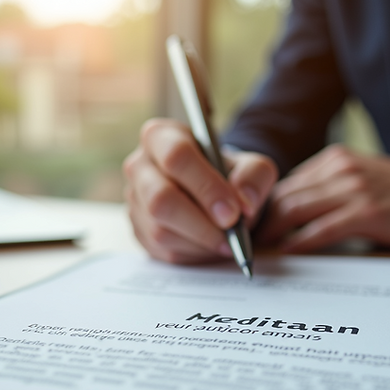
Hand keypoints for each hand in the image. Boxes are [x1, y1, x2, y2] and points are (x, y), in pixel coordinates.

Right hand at [123, 118, 277, 263]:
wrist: (213, 194)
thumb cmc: (227, 174)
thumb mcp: (250, 166)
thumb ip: (254, 176)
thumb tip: (245, 201)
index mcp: (161, 136)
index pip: (176, 156)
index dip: (206, 187)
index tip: (233, 211)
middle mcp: (139, 165)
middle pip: (161, 199)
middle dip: (201, 222)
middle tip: (231, 232)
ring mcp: (135, 200)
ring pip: (160, 230)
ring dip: (199, 242)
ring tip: (226, 241)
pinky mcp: (137, 229)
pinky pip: (161, 249)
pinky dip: (191, 253)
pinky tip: (209, 245)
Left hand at [257, 145, 389, 251]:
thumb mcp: (364, 182)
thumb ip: (329, 191)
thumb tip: (291, 216)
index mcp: (336, 159)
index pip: (284, 184)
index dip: (261, 208)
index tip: (246, 228)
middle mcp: (340, 168)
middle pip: (283, 196)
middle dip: (259, 222)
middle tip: (241, 245)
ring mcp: (354, 188)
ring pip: (295, 210)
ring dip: (271, 234)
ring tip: (256, 254)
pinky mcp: (367, 212)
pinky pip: (320, 230)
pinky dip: (298, 243)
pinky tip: (286, 255)